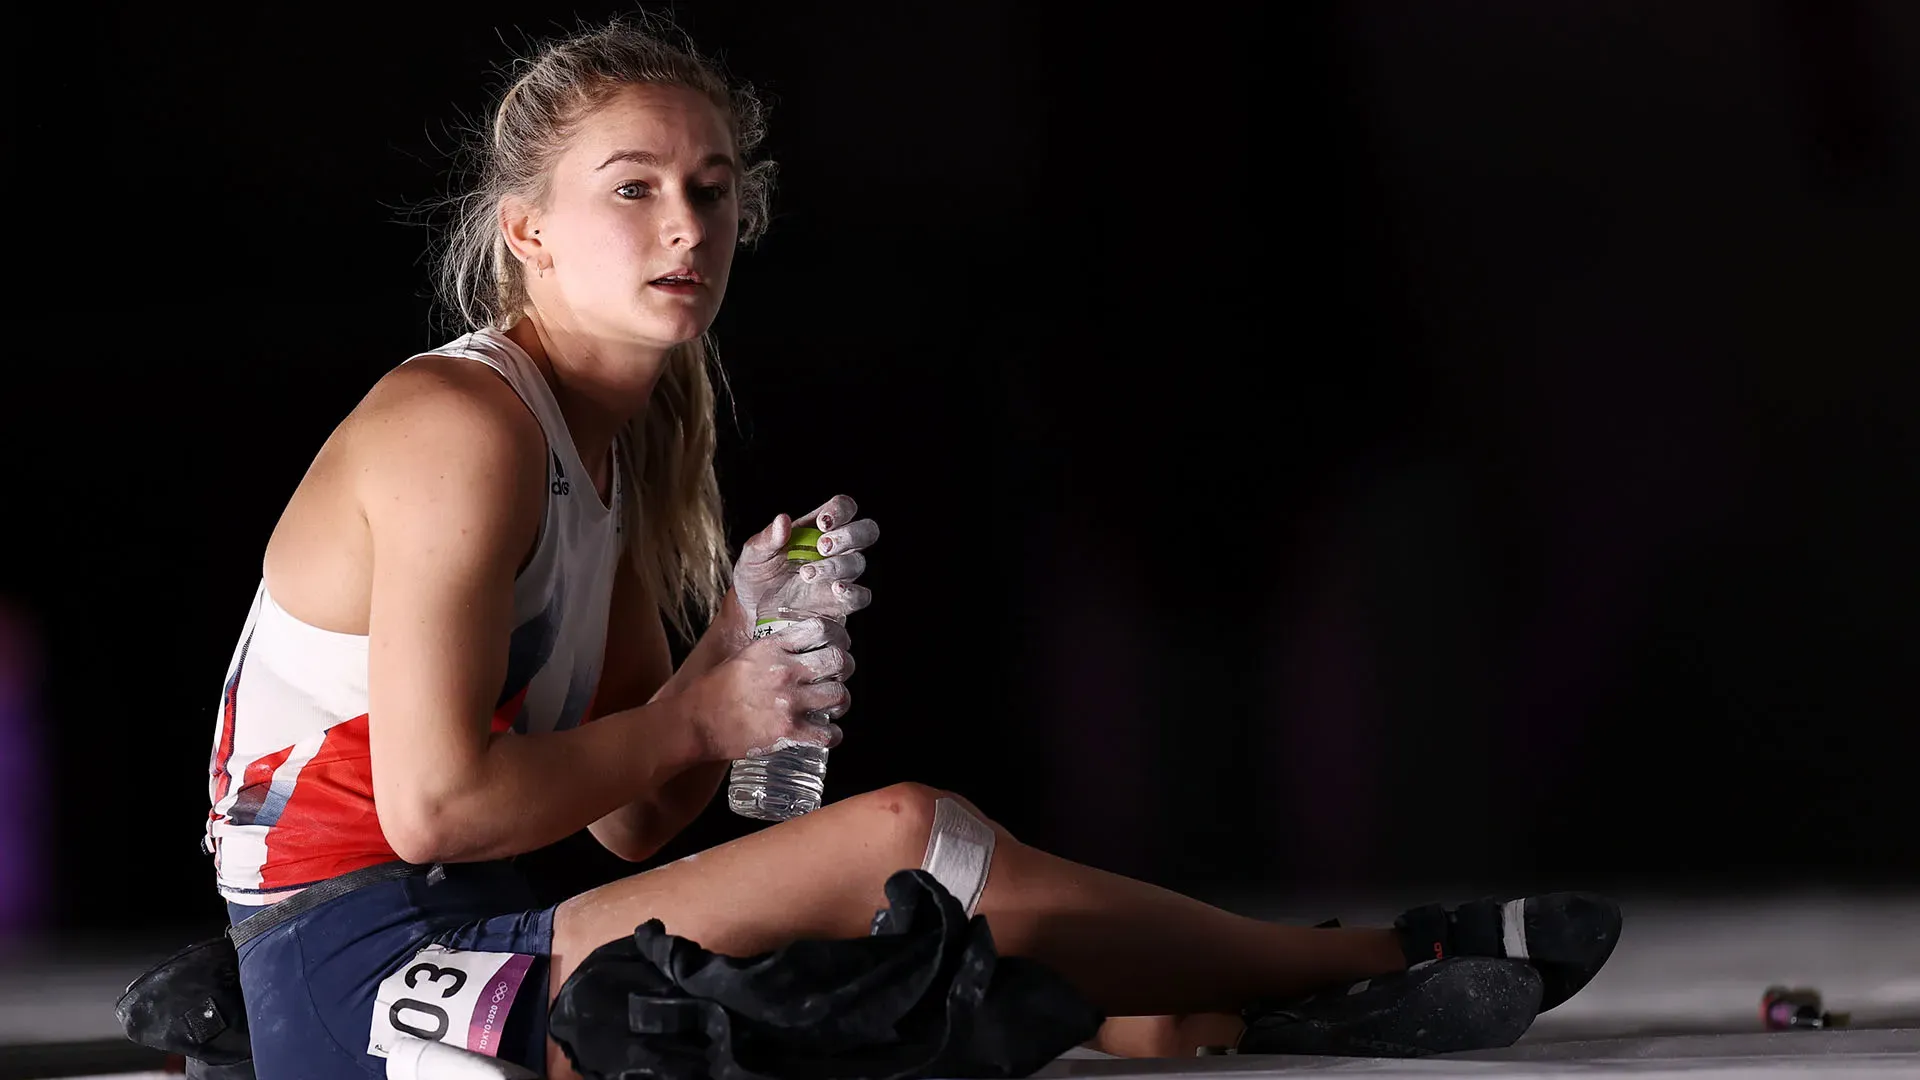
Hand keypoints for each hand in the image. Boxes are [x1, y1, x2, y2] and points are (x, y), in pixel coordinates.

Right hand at [691, 617, 854, 759]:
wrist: (695, 723)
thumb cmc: (713, 691)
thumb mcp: (742, 657)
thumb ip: (770, 650)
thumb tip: (794, 645)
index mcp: (771, 647)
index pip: (819, 629)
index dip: (835, 636)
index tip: (837, 643)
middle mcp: (784, 670)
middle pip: (837, 661)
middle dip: (843, 668)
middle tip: (839, 675)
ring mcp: (788, 702)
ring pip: (839, 695)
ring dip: (841, 701)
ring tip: (834, 704)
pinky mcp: (788, 731)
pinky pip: (828, 733)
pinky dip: (832, 735)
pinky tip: (826, 733)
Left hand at [732, 494, 879, 626]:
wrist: (752, 610)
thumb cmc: (756, 575)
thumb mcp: (754, 554)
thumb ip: (768, 538)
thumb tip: (782, 520)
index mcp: (818, 528)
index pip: (845, 508)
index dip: (841, 510)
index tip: (823, 522)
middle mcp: (836, 549)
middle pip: (866, 531)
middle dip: (848, 535)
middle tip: (822, 545)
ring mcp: (840, 576)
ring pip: (858, 563)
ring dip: (836, 565)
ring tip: (806, 574)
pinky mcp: (840, 603)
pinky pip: (861, 596)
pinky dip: (853, 592)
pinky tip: (835, 589)